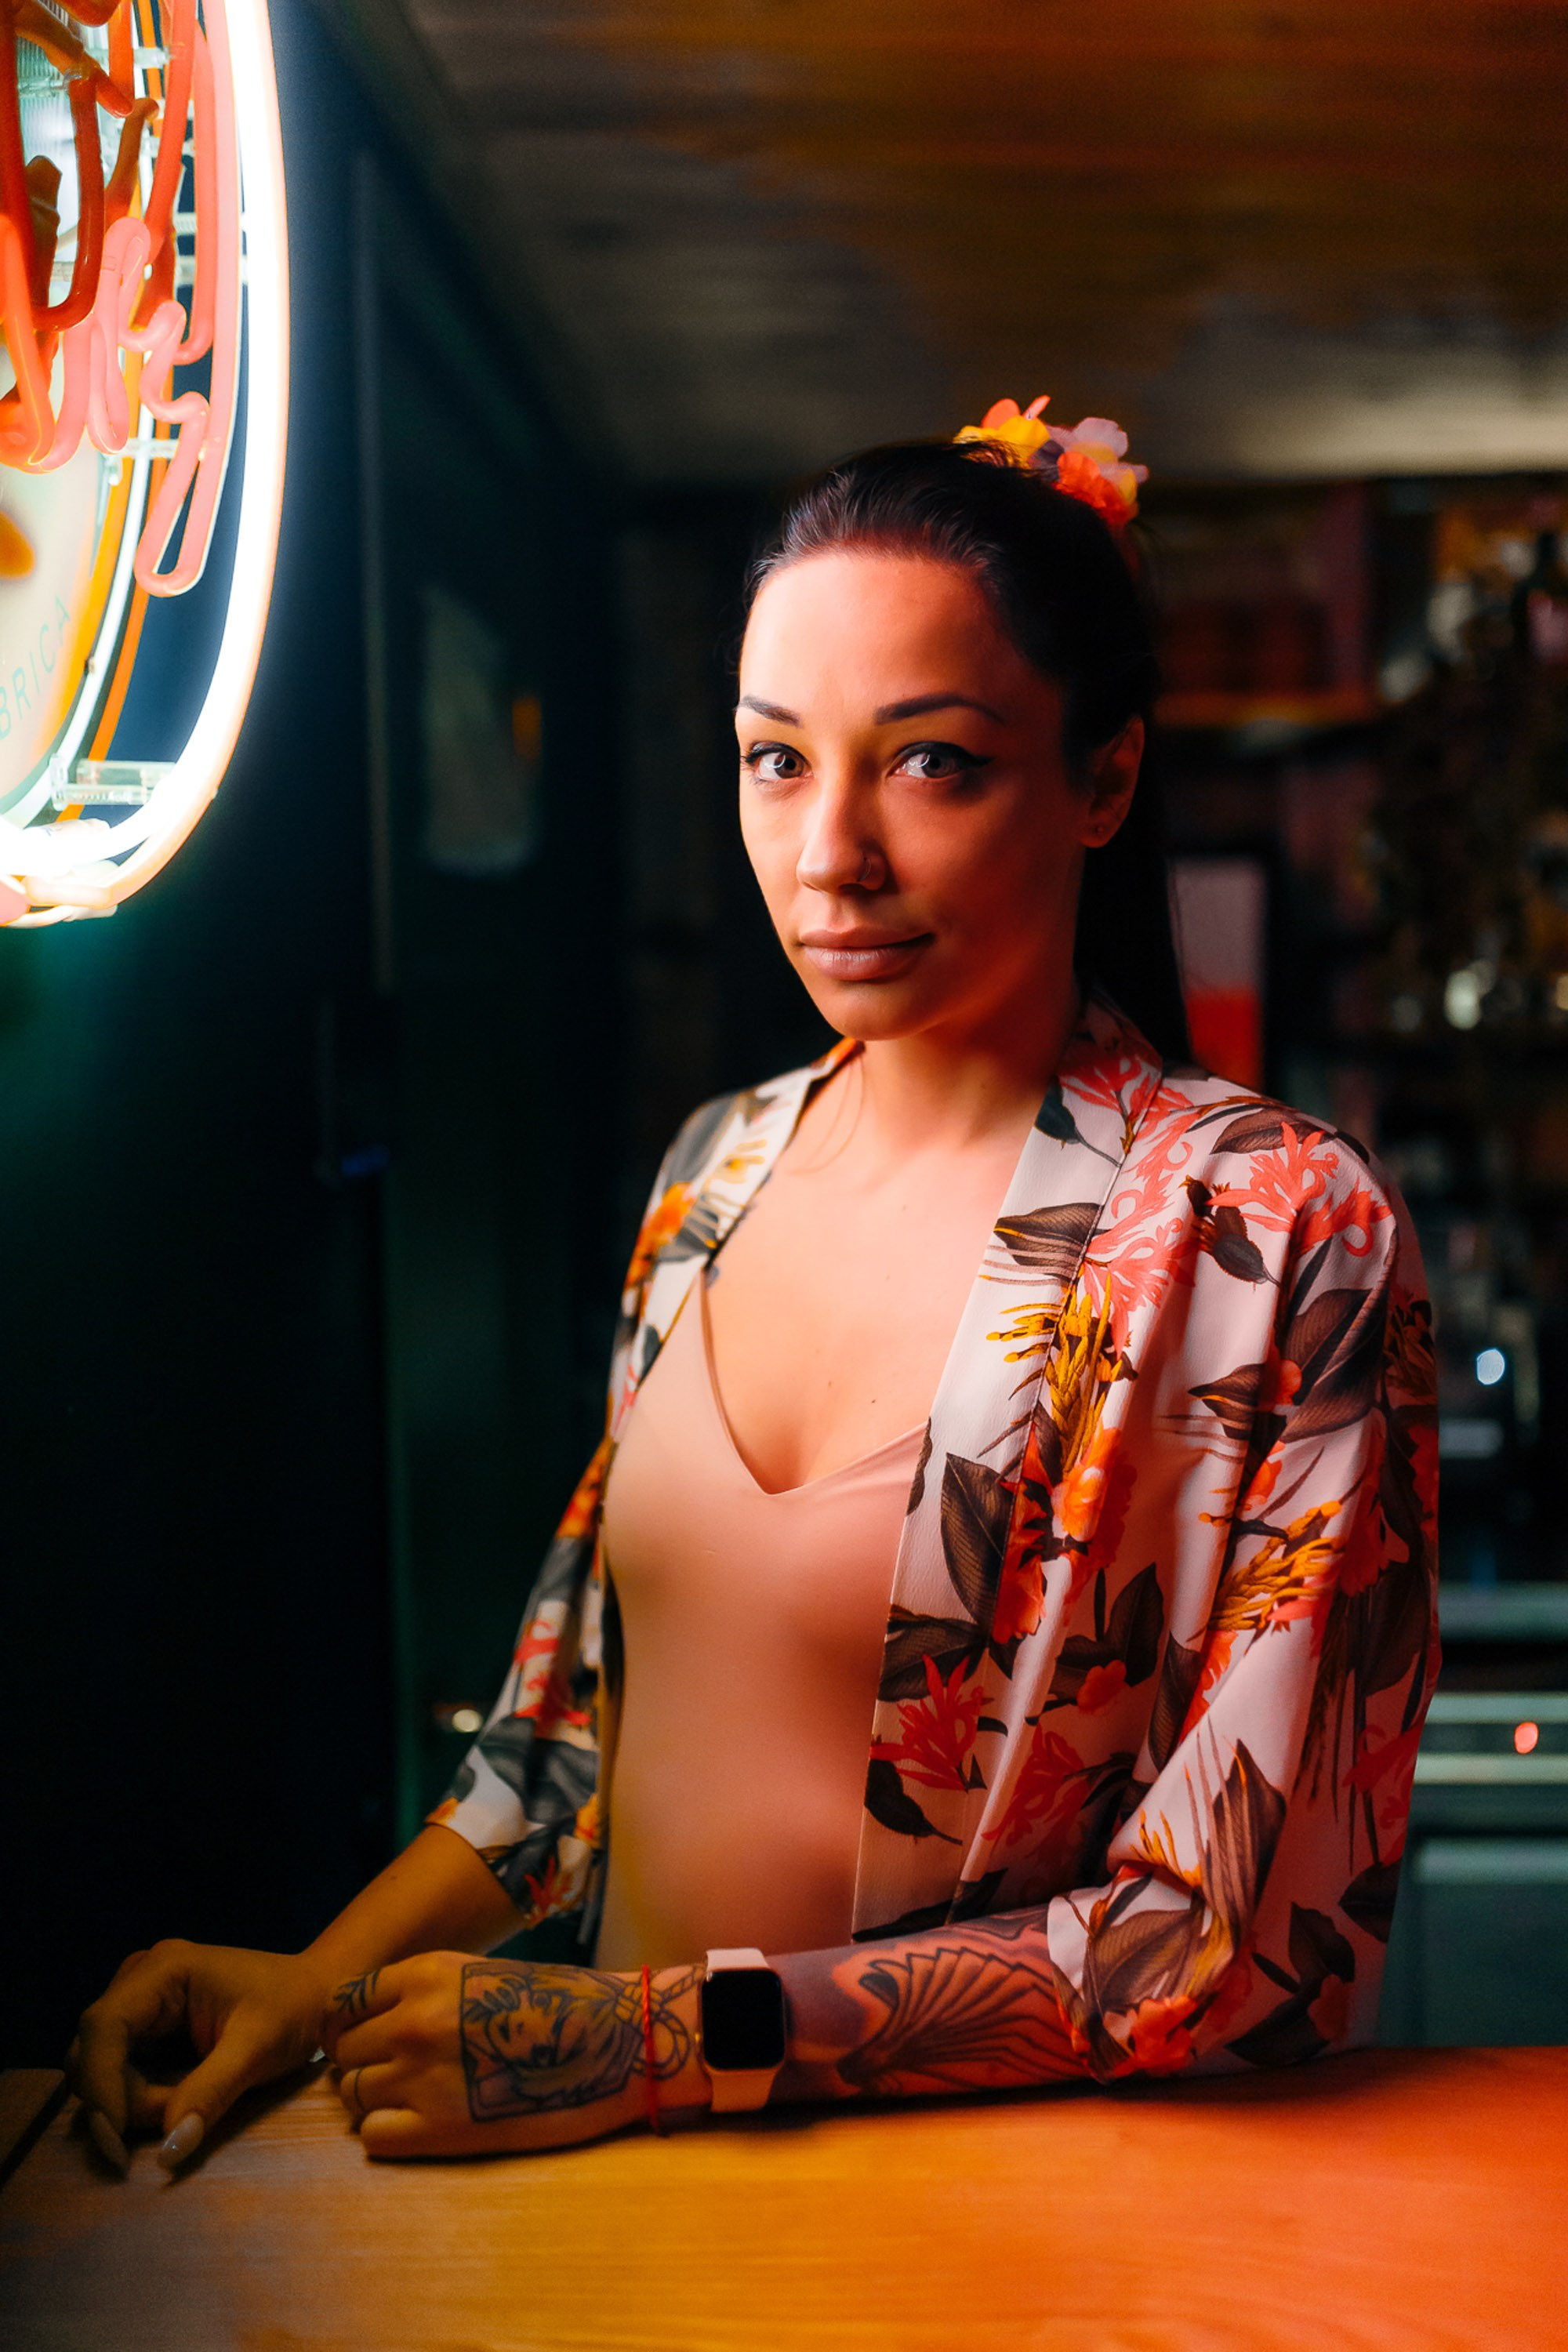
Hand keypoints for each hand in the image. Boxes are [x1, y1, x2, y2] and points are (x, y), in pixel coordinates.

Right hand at [69, 1941, 331, 2169]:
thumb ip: (210, 2094)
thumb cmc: (293, 2011)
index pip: (103, 2025)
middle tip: (168, 2124)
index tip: (115, 2138)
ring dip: (127, 2099)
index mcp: (166, 1967)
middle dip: (118, 2097)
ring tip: (179, 2106)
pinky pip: (118, 2066)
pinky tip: (171, 2100)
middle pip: (94, 2047)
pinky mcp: (146, 2022)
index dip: (100, 2084)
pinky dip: (135, 2094)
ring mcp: (141, 1998)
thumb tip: (169, 2150)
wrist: (315, 1996)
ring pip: (100, 2061)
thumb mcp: (258, 2050)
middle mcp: (142, 1975)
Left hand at [322, 1953, 709, 2157]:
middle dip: (362, 2061)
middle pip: (343, 2051)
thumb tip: (381, 2019)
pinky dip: (388, 2134)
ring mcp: (419, 2078)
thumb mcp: (480, 1972)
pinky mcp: (436, 2131)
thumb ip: (425, 1991)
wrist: (614, 2040)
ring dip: (374, 2099)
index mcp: (423, 1975)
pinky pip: (373, 2137)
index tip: (367, 2036)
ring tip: (413, 2100)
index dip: (351, 2023)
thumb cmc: (560, 2001)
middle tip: (396, 2072)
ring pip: (352, 2095)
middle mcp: (410, 2022)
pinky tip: (423, 2125)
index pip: (344, 2002)